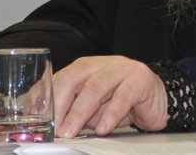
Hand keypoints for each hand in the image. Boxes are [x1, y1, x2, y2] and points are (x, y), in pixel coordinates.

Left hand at [52, 56, 167, 137]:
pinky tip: (103, 128)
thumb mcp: (94, 108)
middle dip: (60, 105)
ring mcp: (121, 69)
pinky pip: (123, 96)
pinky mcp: (140, 79)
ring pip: (96, 86)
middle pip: (74, 79)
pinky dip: (111, 114)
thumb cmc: (123, 103)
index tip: (37, 120)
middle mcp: (100, 64)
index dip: (47, 99)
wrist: (159, 99)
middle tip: (54, 129)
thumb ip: (76, 112)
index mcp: (85, 68)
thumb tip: (55, 128)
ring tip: (71, 131)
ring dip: (80, 111)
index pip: (60, 79)